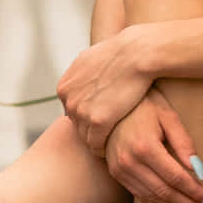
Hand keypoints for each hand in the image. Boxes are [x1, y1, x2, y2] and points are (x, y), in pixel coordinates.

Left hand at [56, 26, 153, 156]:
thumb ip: (84, 74)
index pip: (72, 110)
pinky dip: (103, 149)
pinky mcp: (96, 120)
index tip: (102, 120)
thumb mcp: (92, 59)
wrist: (137, 52)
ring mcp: (80, 110)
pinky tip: (113, 149)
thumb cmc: (122, 53)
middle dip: (91, 129)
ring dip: (97, 141)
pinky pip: (95, 144)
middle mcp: (68, 99)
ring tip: (112, 144)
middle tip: (109, 135)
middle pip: (77, 124)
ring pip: (85, 136)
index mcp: (65, 86)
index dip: (88, 116)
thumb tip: (85, 79)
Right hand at [105, 90, 202, 202]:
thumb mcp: (168, 116)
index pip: (176, 177)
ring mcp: (121, 170)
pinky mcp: (117, 174)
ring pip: (153, 198)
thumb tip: (198, 170)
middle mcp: (130, 162)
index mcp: (145, 147)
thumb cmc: (142, 106)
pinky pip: (140, 195)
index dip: (195, 192)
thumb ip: (184, 143)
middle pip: (165, 192)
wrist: (108, 104)